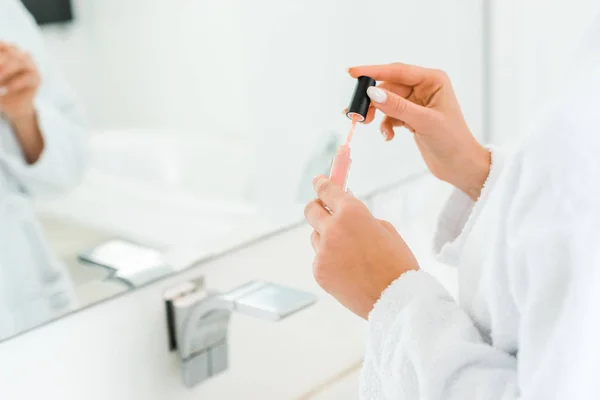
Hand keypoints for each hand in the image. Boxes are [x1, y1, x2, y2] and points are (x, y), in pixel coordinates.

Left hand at [0, 42, 40, 121]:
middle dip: (1, 60)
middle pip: (12, 50)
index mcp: (9, 51)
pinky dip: (15, 83)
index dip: (0, 45)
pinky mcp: (37, 78)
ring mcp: (31, 66)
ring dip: (7, 69)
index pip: (4, 44)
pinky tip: (7, 88)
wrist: (13, 104)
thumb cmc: (0, 87)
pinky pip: (28, 77)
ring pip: (22, 61)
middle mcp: (21, 55)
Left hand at [304, 175, 418, 318]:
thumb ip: (361, 216)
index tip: (319, 181)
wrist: (397, 300)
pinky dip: (330, 260)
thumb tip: (344, 207)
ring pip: (316, 236)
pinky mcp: (319, 271)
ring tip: (350, 252)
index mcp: (352, 213)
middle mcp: (332, 229)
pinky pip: (320, 258)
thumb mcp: (385, 229)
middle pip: (311, 210)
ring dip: (326, 237)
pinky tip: (349, 269)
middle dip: (318, 207)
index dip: (322, 183)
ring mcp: (323, 252)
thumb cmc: (397, 263)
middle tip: (325, 210)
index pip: (327, 190)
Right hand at [348, 63, 489, 199]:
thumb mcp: (424, 122)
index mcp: (433, 80)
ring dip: (378, 114)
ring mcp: (417, 102)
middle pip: (389, 86)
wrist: (460, 167)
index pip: (397, 71)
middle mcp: (425, 87)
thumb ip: (397, 106)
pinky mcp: (412, 117)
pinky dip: (386, 125)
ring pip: (387, 101)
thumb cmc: (452, 141)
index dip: (373, 71)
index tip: (352, 73)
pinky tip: (389, 136)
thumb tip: (372, 93)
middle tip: (356, 113)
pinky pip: (391, 115)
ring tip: (368, 125)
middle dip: (372, 100)